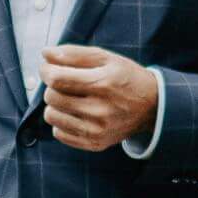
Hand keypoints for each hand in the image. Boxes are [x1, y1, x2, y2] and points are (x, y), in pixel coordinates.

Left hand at [38, 45, 159, 151]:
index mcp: (104, 83)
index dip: (46, 71)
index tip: (48, 68)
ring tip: (71, 98)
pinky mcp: (95, 143)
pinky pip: (59, 133)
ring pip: (51, 116)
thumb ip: (74, 54)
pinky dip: (62, 122)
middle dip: (53, 87)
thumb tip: (45, 53)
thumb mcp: (106, 58)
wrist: (152, 107)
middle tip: (66, 83)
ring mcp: (97, 130)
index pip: (57, 79)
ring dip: (55, 105)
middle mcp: (100, 110)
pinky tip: (76, 114)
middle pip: (51, 97)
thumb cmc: (126, 77)